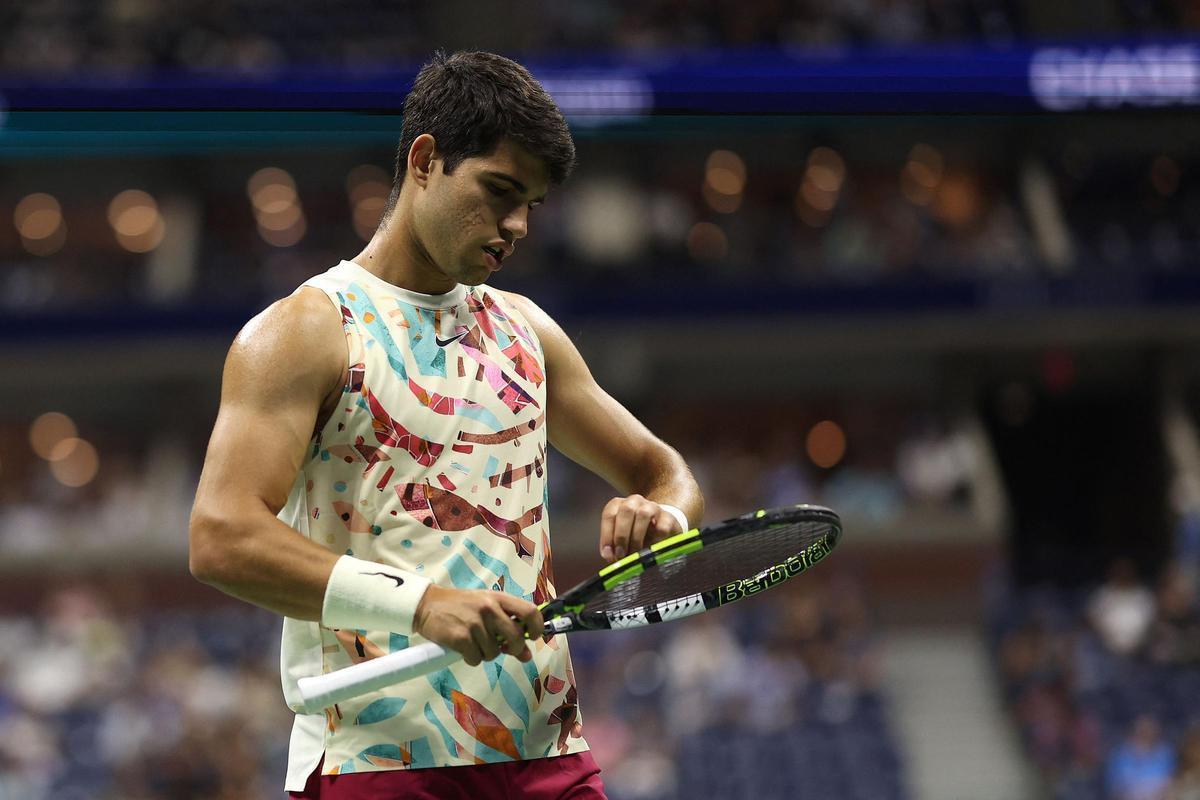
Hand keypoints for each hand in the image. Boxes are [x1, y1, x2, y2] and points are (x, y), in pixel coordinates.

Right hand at [412, 585, 542, 666]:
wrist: (427, 605)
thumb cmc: (461, 606)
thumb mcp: (486, 608)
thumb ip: (506, 626)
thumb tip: (527, 654)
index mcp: (498, 598)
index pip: (529, 611)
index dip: (537, 627)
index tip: (534, 637)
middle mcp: (489, 608)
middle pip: (516, 637)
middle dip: (515, 649)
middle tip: (506, 649)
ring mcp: (474, 623)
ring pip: (494, 653)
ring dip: (486, 654)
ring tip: (475, 643)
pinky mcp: (460, 637)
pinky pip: (476, 659)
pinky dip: (471, 659)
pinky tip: (464, 649)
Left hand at [600, 494, 683, 562]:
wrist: (661, 532)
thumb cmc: (635, 537)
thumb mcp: (621, 541)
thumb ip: (612, 547)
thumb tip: (608, 555)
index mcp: (619, 505)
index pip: (609, 514)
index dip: (607, 535)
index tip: (608, 553)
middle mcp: (635, 502)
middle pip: (626, 510)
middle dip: (621, 535)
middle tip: (621, 554)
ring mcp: (653, 507)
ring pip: (643, 514)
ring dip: (636, 537)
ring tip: (635, 554)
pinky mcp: (668, 518)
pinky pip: (661, 527)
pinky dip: (654, 541)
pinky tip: (651, 551)